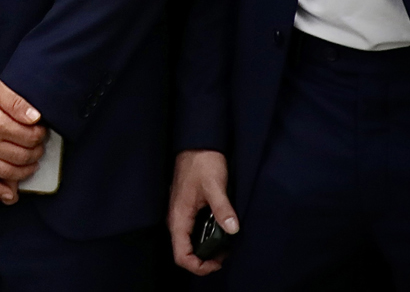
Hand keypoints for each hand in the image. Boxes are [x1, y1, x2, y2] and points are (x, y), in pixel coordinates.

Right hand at [0, 70, 46, 208]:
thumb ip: (14, 102)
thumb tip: (36, 117)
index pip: (29, 137)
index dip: (39, 134)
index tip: (40, 131)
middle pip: (21, 156)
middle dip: (35, 152)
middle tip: (38, 146)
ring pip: (8, 172)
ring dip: (24, 171)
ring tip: (30, 163)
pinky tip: (9, 193)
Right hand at [168, 149, 236, 275]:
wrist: (197, 143)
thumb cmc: (202, 162)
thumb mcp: (215, 185)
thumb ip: (223, 208)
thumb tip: (233, 230)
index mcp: (178, 216)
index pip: (181, 254)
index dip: (198, 266)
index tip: (218, 262)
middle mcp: (176, 218)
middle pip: (184, 252)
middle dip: (205, 260)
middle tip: (226, 255)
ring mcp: (181, 213)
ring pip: (189, 242)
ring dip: (206, 249)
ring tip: (227, 245)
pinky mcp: (187, 208)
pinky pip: (193, 231)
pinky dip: (206, 237)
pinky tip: (222, 231)